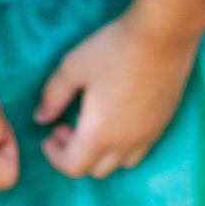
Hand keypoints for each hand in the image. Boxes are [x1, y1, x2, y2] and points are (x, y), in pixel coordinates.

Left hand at [34, 11, 197, 179]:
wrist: (162, 36)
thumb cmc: (113, 50)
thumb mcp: (73, 67)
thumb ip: (53, 96)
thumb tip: (40, 118)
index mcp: (100, 133)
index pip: (74, 166)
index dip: (55, 156)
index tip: (48, 136)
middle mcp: (126, 143)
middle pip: (97, 169)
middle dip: (76, 153)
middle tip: (67, 125)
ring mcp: (149, 136)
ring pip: (121, 163)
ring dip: (101, 152)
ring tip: (93, 122)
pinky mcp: (163, 124)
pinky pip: (140, 149)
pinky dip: (122, 144)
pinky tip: (118, 115)